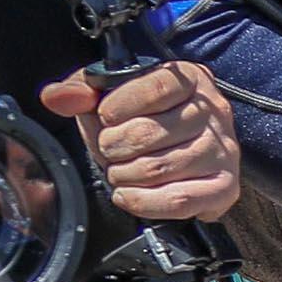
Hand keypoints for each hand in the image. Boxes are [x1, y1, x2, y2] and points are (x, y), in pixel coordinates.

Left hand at [44, 60, 238, 225]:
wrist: (185, 150)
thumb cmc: (147, 119)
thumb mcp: (112, 95)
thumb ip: (82, 91)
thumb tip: (56, 98)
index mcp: (190, 79)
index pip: (154, 88)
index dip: (118, 106)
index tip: (105, 117)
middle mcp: (213, 113)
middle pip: (148, 133)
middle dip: (113, 147)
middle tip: (109, 151)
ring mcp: (222, 151)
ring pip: (158, 168)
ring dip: (124, 175)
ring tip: (120, 171)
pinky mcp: (224, 187)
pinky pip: (178, 200)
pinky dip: (143, 202)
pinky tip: (129, 194)